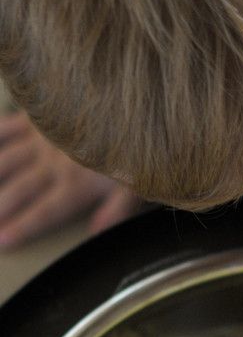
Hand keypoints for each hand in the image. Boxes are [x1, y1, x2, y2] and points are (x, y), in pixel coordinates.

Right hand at [0, 111, 139, 247]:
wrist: (124, 97)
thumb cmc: (133, 143)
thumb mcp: (135, 182)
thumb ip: (116, 209)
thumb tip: (97, 233)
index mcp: (77, 183)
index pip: (46, 211)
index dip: (24, 227)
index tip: (2, 240)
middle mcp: (54, 164)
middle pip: (21, 190)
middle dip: (0, 208)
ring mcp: (41, 140)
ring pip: (6, 161)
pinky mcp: (36, 119)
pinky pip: (6, 128)